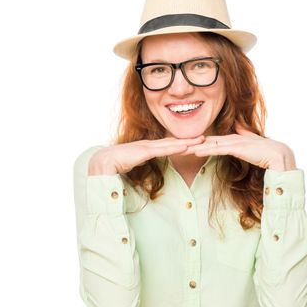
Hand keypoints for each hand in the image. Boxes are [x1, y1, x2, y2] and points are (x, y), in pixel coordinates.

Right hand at [88, 136, 205, 174]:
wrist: (101, 164)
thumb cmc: (113, 168)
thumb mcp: (132, 167)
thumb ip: (140, 166)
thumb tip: (146, 170)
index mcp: (145, 149)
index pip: (167, 146)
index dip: (181, 144)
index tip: (195, 143)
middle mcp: (147, 145)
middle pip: (172, 142)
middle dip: (189, 140)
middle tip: (206, 137)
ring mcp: (145, 147)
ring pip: (171, 144)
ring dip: (187, 142)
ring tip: (202, 139)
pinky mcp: (143, 151)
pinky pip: (163, 149)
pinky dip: (176, 147)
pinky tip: (187, 145)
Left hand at [180, 123, 296, 170]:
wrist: (280, 156)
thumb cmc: (267, 153)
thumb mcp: (251, 145)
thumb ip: (244, 137)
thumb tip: (238, 129)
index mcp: (234, 138)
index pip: (212, 140)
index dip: (198, 141)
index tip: (185, 144)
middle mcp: (232, 138)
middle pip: (207, 140)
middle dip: (191, 143)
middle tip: (176, 145)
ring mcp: (234, 142)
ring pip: (210, 144)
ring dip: (194, 146)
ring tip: (180, 148)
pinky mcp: (237, 147)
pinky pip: (218, 149)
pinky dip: (205, 150)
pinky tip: (195, 152)